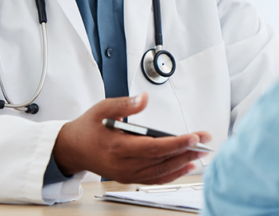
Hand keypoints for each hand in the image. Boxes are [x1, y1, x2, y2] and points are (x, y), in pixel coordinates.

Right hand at [52, 93, 211, 183]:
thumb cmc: (88, 128)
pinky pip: (155, 179)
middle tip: (205, 142)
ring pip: (160, 172)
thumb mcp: (102, 108)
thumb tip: (143, 99)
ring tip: (201, 153)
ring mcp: (126, 174)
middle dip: (186, 151)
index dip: (175, 143)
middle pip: (161, 161)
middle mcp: (123, 165)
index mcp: (117, 147)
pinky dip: (172, 174)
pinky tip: (186, 165)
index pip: (153, 147)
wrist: (73, 148)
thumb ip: (125, 104)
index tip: (193, 137)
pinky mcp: (129, 177)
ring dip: (183, 163)